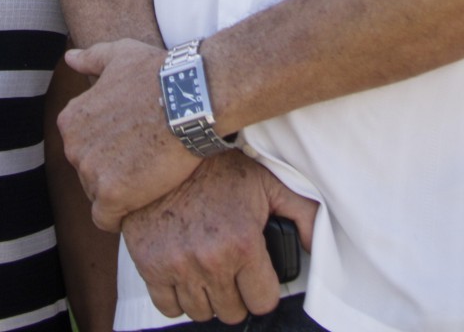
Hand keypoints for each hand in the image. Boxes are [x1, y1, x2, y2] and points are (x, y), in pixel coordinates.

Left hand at [60, 39, 198, 229]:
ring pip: (97, 195)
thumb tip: (70, 58)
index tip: (131, 145)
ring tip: (149, 178)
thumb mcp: (120, 55)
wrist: (190, 98)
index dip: (107, 148)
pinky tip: (140, 205)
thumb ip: (91, 58)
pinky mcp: (112, 195)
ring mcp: (91, 172)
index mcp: (71, 120)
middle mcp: (74, 147)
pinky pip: (106, 219)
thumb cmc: (158, 73)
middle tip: (144, 161)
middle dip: (112, 171)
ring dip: (119, 192)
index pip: (82, 146)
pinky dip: (120, 217)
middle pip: (88, 173)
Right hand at [123, 152, 318, 324]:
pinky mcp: (149, 264)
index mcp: (243, 243)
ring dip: (208, 297)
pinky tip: (185, 276)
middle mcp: (210, 260)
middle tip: (233, 271)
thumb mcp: (269, 183)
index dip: (263, 290)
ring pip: (201, 312)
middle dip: (237, 295)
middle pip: (232, 312)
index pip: (263, 302)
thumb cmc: (219, 168)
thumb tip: (314, 245)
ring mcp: (177, 265)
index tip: (257, 277)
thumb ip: (303, 213)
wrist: (168, 151)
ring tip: (210, 273)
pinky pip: (167, 307)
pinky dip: (177, 297)